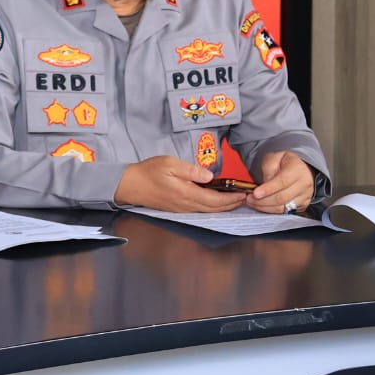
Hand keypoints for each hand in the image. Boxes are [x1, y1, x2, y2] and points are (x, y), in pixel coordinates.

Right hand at [113, 155, 245, 212]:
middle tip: (245, 198)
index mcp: (187, 193)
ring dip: (223, 207)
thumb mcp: (169, 164)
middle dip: (232, 204)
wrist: (130, 185)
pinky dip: (212, 207)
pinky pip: (200, 210)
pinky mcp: (177, 209)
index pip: (216, 199)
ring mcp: (182, 208)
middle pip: (215, 208)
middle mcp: (187, 205)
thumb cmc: (148, 172)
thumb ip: (191, 170)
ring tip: (234, 200)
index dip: (232, 198)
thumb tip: (210, 176)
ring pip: (208, 211)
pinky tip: (215, 201)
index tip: (244, 193)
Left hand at [247, 151, 315, 214]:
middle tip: (249, 199)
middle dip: (263, 200)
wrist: (299, 169)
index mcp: (298, 170)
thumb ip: (269, 167)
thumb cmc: (285, 163)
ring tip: (252, 203)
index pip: (282, 182)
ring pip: (283, 207)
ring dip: (265, 207)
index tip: (255, 193)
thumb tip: (265, 182)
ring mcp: (305, 196)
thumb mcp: (274, 157)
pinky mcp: (302, 205)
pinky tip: (262, 206)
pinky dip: (271, 210)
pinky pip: (285, 211)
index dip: (268, 189)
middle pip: (282, 197)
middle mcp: (304, 184)